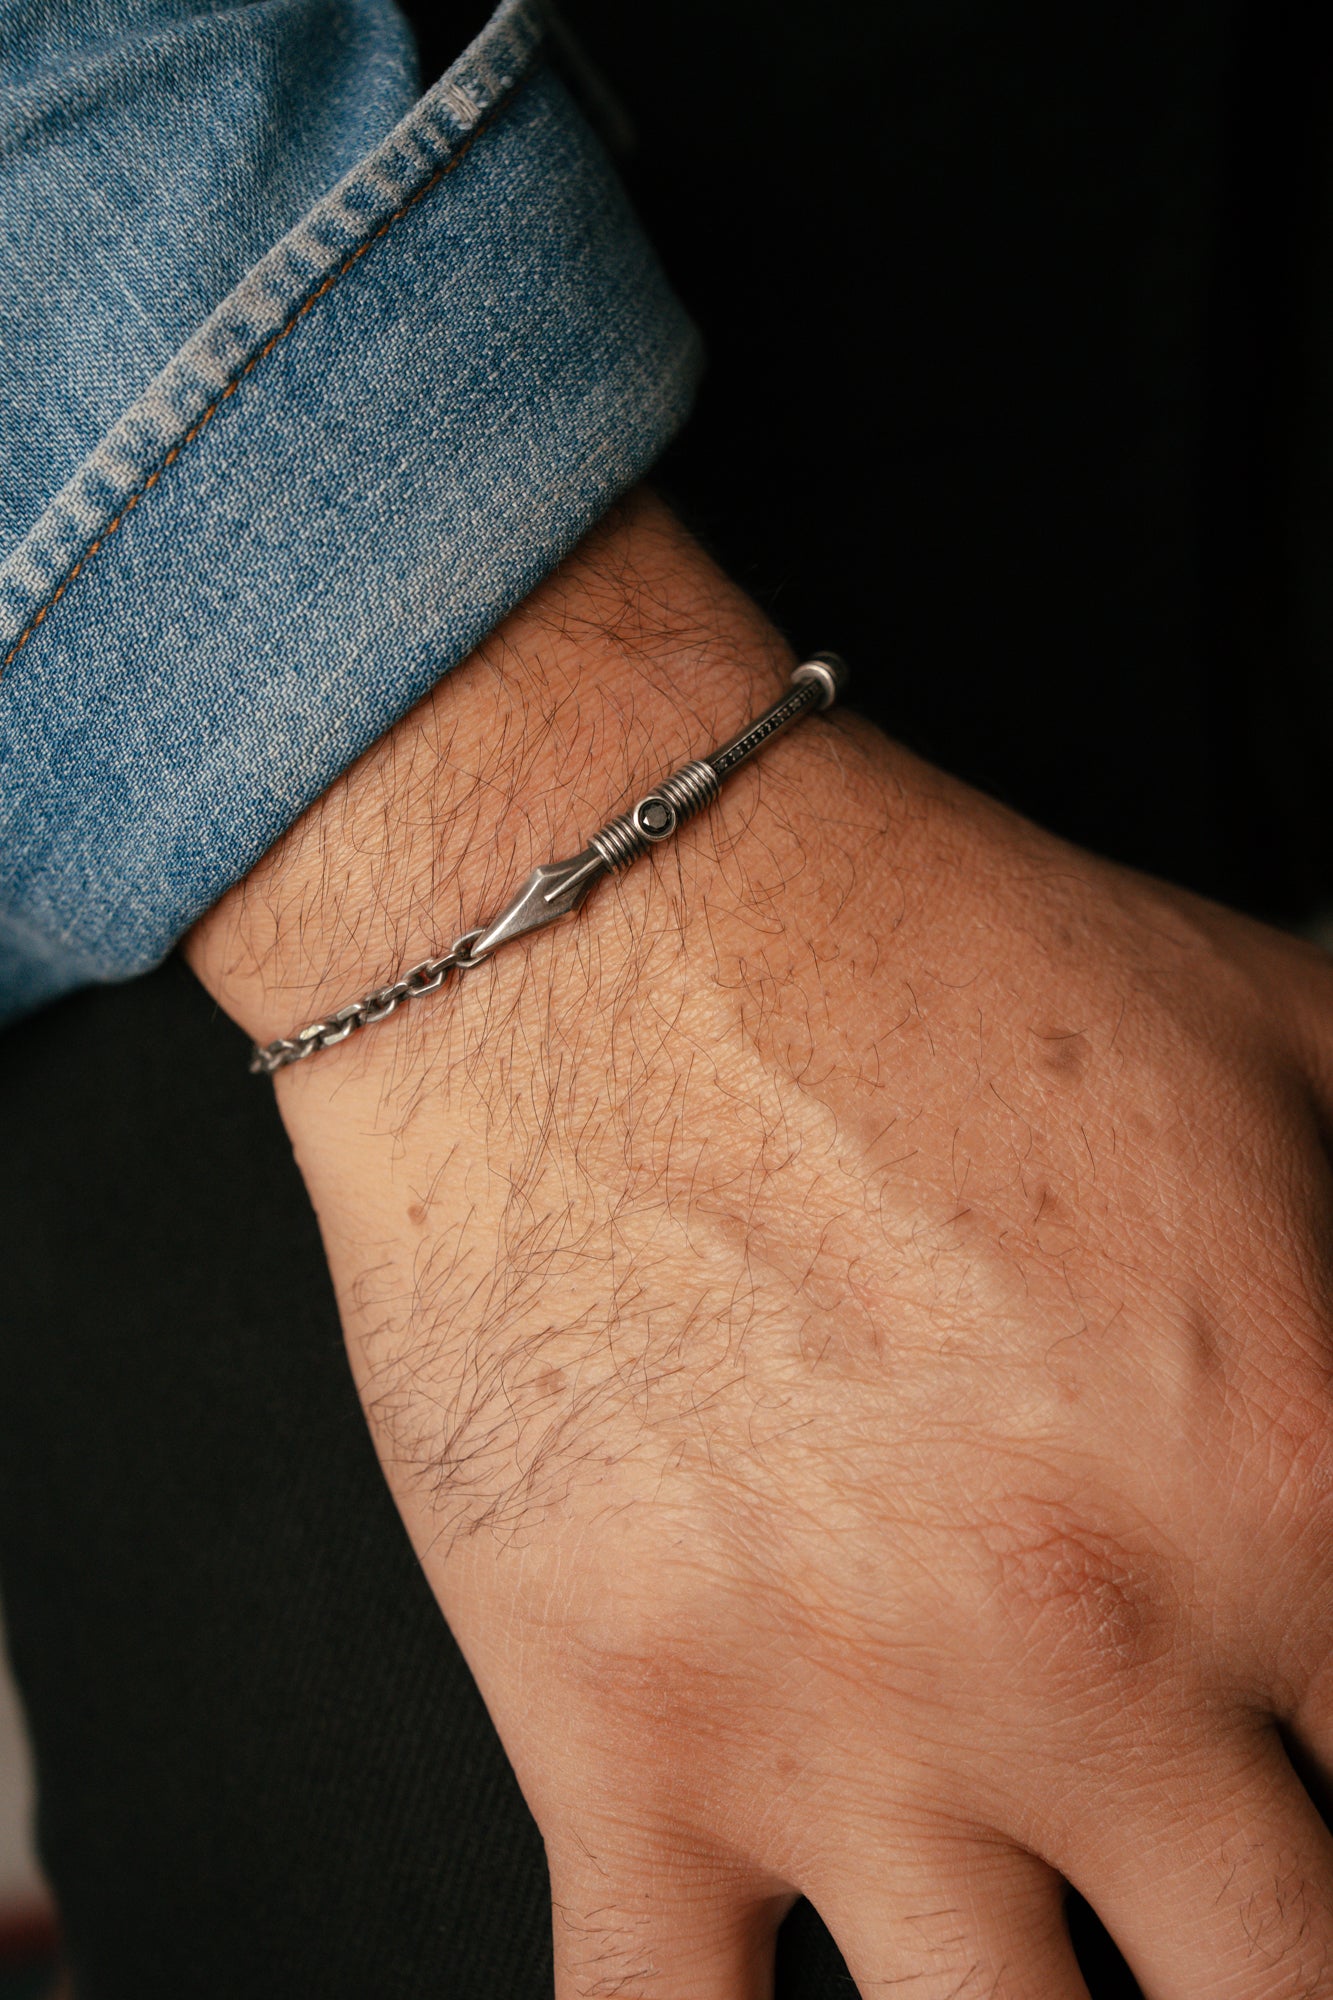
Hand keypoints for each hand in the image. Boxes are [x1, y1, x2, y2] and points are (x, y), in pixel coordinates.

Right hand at [190, 492, 1332, 1998]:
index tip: (1316, 1781)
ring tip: (1053, 1956)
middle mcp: (1091, 1658)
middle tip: (1227, 1913)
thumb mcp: (1294, 1033)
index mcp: (1292, 1490)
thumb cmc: (919, 964)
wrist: (604, 929)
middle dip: (1267, 1957)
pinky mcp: (627, 1740)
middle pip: (1281, 1992)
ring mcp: (845, 1730)